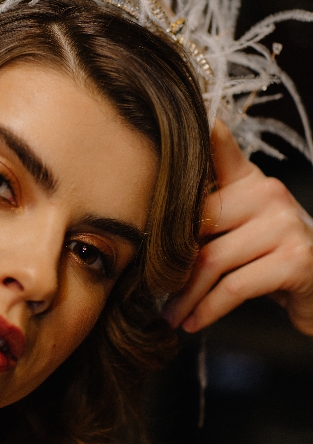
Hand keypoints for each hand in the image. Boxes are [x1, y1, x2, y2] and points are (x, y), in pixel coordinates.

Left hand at [162, 119, 312, 335]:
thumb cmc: (267, 258)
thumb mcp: (237, 227)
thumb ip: (204, 211)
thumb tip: (147, 218)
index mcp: (249, 179)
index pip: (217, 147)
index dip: (196, 132)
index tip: (164, 120)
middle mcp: (268, 191)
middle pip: (198, 223)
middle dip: (168, 261)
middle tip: (147, 289)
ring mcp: (284, 223)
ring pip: (213, 260)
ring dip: (184, 295)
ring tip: (168, 315)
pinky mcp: (296, 259)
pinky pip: (236, 287)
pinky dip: (208, 309)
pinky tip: (193, 322)